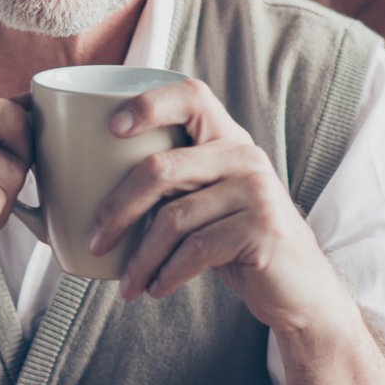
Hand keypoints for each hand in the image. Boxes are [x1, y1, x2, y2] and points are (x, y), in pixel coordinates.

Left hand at [85, 78, 348, 334]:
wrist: (299, 289)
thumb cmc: (235, 242)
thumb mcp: (206, 203)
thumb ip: (172, 184)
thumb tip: (84, 186)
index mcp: (226, 139)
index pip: (190, 95)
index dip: (148, 104)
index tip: (110, 129)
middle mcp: (244, 155)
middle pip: (161, 168)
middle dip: (117, 209)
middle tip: (95, 241)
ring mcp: (256, 191)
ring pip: (174, 218)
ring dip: (141, 258)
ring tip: (127, 285)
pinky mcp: (261, 229)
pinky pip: (196, 249)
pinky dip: (167, 274)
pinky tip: (155, 289)